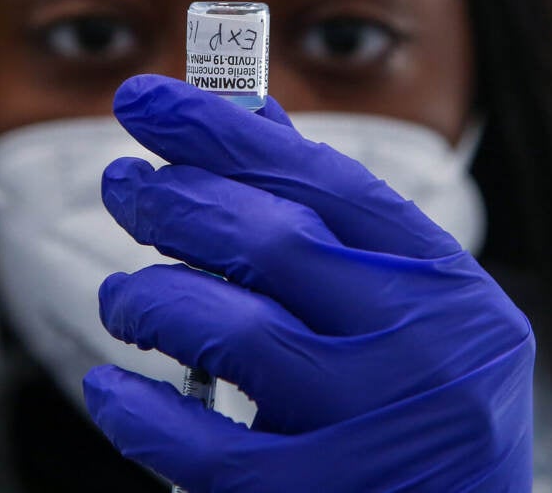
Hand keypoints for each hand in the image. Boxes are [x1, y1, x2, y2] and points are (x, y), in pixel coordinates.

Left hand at [83, 75, 534, 491]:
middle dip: (173, 200)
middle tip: (124, 186)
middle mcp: (422, 342)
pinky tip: (110, 391)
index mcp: (441, 280)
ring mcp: (376, 422)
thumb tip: (250, 119)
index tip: (144, 102)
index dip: (222, 132)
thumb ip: (329, 215)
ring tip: (123, 296)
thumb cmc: (419, 398)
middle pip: (269, 240)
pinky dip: (142, 416)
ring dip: (150, 300)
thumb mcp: (405, 299)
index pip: (322, 178)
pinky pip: (209, 450)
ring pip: (231, 332)